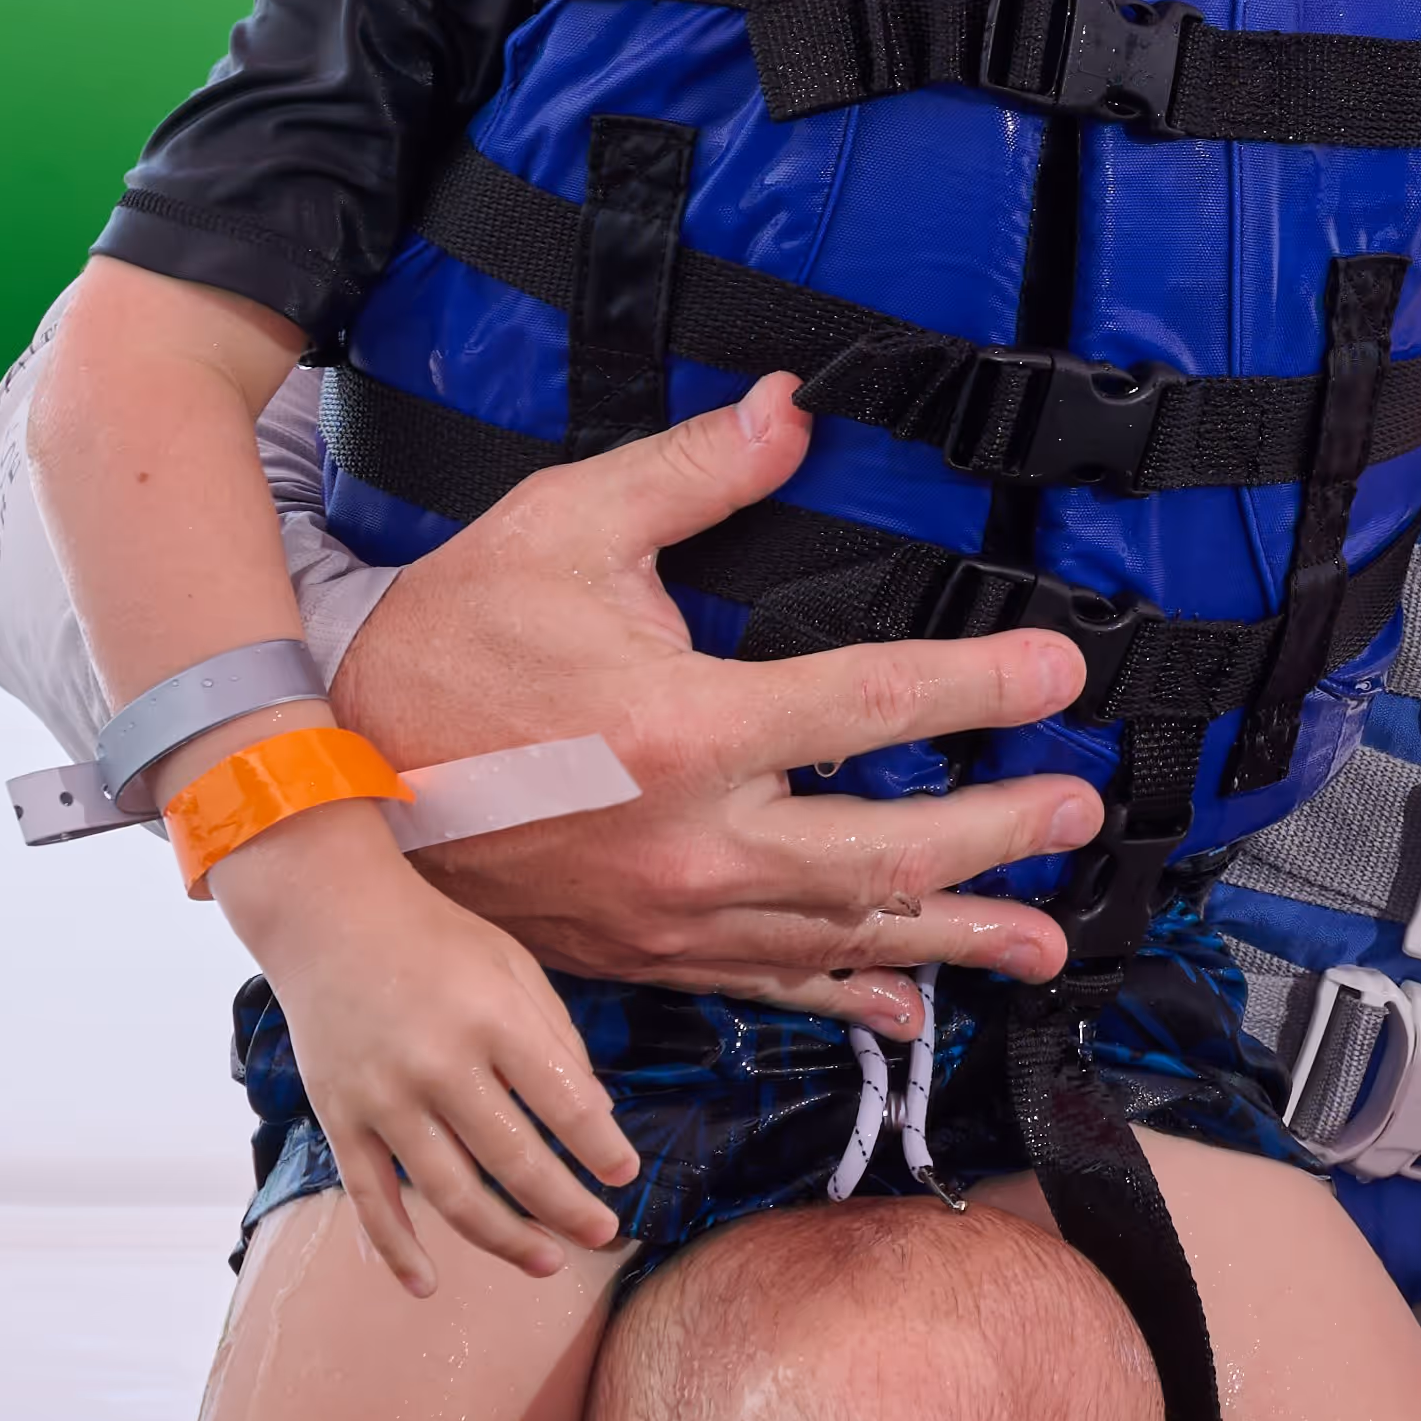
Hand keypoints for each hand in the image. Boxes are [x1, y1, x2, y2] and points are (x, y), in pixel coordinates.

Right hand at [219, 800, 632, 1287]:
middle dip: (567, 1208)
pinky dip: (395, 1249)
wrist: (329, 919)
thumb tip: (596, 1118)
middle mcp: (437, 1063)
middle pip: (514, 1160)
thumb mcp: (513, 967)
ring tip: (546, 1264)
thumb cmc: (436, 941)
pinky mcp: (338, 1117)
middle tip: (603, 1234)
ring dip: (503, 1240)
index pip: (563, 1103)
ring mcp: (382, 1097)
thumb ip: (556, 1039)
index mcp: (492, 1018)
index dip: (601, 1149)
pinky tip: (427, 1285)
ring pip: (450, 1193)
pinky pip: (370, 1198)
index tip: (625, 1176)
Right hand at [330, 374, 1099, 1021]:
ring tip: (1043, 941)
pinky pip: (768, 984)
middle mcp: (695, 840)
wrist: (341, 777)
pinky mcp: (644, 954)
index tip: (1061, 673)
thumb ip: (691, 473)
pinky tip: (912, 1006)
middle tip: (1079, 811)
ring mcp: (672, 914)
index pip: (876, 702)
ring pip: (844, 933)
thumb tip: (791, 414)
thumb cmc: (449, 645)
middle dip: (999, 830)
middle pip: (888, 846)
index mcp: (688, 727)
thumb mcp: (560, 526)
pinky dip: (847, 996)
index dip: (985, 687)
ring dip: (955, 936)